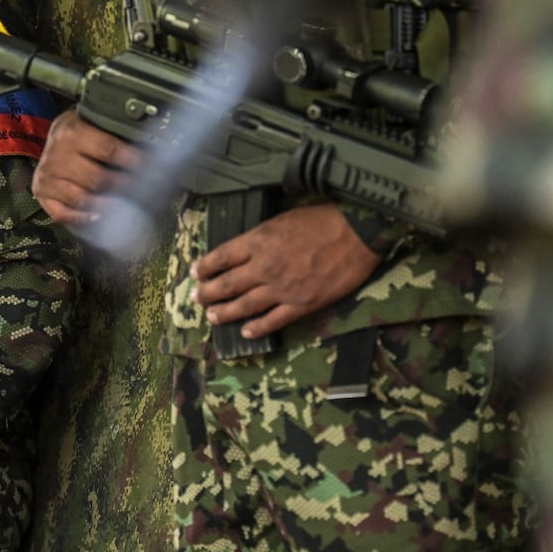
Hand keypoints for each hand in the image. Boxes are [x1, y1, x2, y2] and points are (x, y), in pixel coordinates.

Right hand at [32, 109, 141, 226]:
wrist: (50, 136)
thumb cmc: (79, 131)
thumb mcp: (93, 121)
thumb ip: (114, 133)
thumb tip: (152, 147)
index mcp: (73, 132)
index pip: (109, 150)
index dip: (133, 162)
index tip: (153, 169)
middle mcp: (57, 154)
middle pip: (97, 179)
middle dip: (124, 186)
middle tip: (144, 191)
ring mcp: (47, 176)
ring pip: (82, 199)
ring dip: (107, 206)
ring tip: (127, 207)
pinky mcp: (41, 192)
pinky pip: (63, 213)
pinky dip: (82, 219)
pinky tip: (98, 217)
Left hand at [190, 203, 380, 337]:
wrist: (357, 233)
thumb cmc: (323, 219)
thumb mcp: (283, 219)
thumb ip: (260, 237)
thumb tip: (244, 248)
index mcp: (258, 241)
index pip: (221, 257)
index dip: (204, 266)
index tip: (195, 272)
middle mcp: (264, 267)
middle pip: (226, 284)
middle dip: (207, 293)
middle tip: (197, 298)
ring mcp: (281, 288)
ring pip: (244, 306)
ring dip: (225, 313)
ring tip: (213, 316)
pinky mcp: (301, 304)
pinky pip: (273, 321)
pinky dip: (257, 328)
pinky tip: (247, 332)